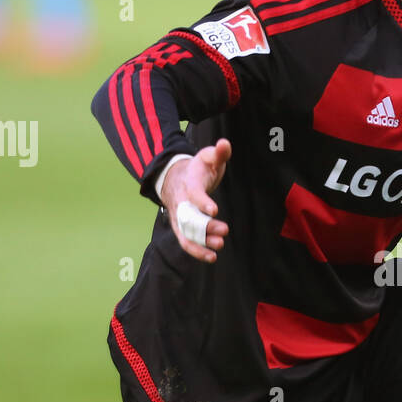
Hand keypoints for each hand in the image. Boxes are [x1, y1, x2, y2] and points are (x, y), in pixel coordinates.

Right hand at [159, 140, 231, 262]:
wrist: (176, 178)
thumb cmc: (197, 168)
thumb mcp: (207, 157)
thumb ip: (218, 153)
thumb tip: (225, 144)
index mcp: (189, 183)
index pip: (194, 193)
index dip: (202, 201)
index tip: (214, 210)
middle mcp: (181, 202)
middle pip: (190, 217)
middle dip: (206, 226)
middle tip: (224, 230)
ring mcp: (179, 216)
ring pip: (186, 233)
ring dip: (201, 242)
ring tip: (219, 246)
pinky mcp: (181, 227)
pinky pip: (186, 242)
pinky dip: (197, 251)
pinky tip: (212, 257)